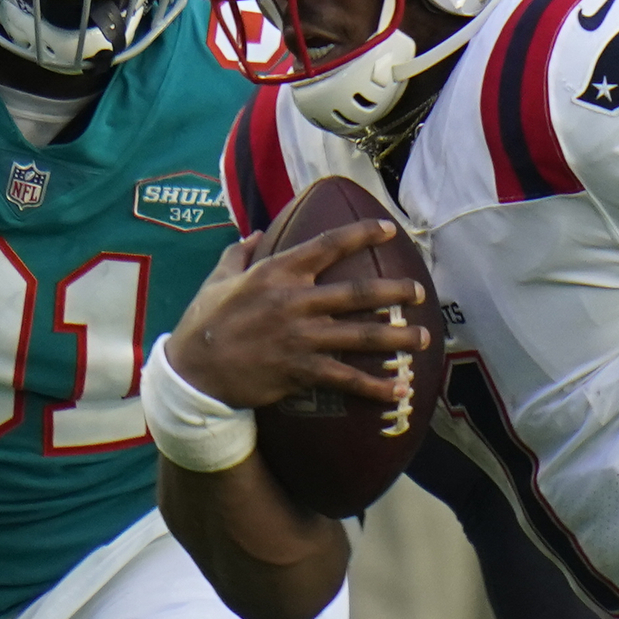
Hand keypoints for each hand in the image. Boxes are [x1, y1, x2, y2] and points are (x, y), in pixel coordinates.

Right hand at [165, 223, 426, 414]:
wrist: (194, 373)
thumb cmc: (204, 323)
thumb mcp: (217, 279)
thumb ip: (240, 253)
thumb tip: (256, 233)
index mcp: (277, 273)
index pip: (328, 244)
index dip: (362, 233)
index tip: (388, 228)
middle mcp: (295, 302)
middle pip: (359, 293)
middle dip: (396, 291)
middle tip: (420, 292)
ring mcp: (301, 338)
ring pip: (362, 336)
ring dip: (397, 338)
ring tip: (423, 337)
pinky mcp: (302, 371)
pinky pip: (347, 379)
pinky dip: (376, 386)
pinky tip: (400, 390)